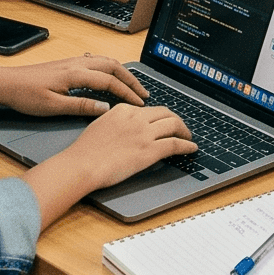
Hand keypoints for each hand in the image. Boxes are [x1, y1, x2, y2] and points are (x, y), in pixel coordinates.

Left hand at [0, 54, 149, 117]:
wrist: (5, 83)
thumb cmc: (25, 95)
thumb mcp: (53, 107)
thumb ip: (81, 106)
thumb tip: (105, 108)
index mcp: (75, 74)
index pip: (110, 81)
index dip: (127, 93)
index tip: (139, 103)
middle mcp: (76, 64)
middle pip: (113, 66)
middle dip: (131, 79)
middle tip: (143, 92)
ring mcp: (71, 62)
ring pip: (104, 60)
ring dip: (121, 71)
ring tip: (131, 84)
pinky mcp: (66, 64)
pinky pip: (94, 60)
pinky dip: (108, 66)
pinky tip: (107, 72)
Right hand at [59, 102, 195, 188]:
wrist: (82, 164)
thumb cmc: (85, 151)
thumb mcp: (101, 125)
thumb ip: (117, 122)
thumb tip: (127, 129)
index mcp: (123, 110)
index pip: (149, 109)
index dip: (160, 117)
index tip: (163, 123)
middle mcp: (136, 117)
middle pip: (166, 113)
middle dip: (176, 120)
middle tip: (180, 129)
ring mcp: (144, 133)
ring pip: (174, 125)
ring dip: (184, 131)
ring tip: (188, 138)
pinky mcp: (149, 150)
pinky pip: (175, 144)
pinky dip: (187, 145)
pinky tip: (191, 148)